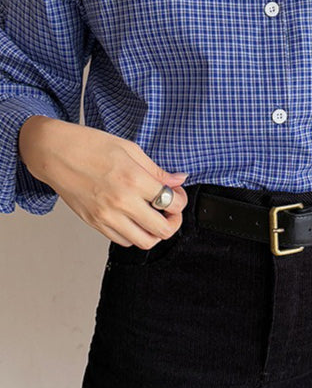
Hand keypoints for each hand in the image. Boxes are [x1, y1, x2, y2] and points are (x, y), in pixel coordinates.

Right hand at [18, 116, 188, 248]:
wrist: (54, 152)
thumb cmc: (89, 145)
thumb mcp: (129, 149)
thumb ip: (156, 170)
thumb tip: (178, 180)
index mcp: (133, 180)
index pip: (172, 202)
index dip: (181, 200)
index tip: (177, 195)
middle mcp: (121, 202)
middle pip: (162, 229)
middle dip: (174, 221)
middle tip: (172, 211)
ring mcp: (107, 216)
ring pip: (144, 242)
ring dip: (155, 232)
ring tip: (154, 218)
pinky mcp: (95, 223)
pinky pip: (122, 241)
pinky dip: (134, 234)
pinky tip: (135, 219)